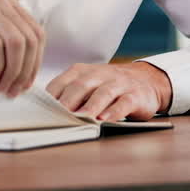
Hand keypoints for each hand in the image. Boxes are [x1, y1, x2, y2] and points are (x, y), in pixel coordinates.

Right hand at [0, 0, 43, 96]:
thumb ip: (0, 53)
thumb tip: (18, 75)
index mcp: (4, 4)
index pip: (36, 33)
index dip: (35, 62)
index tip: (25, 82)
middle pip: (31, 38)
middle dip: (27, 70)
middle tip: (14, 89)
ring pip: (17, 43)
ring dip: (13, 72)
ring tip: (1, 87)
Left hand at [46, 61, 171, 120]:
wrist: (146, 80)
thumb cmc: (108, 86)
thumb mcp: (89, 84)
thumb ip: (70, 94)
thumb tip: (46, 112)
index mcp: (83, 71)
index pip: (63, 81)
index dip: (52, 95)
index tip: (42, 110)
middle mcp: (101, 74)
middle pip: (82, 85)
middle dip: (69, 100)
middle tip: (58, 116)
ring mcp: (119, 84)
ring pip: (103, 93)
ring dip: (91, 105)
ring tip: (82, 117)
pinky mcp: (136, 95)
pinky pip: (124, 102)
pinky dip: (114, 111)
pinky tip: (106, 119)